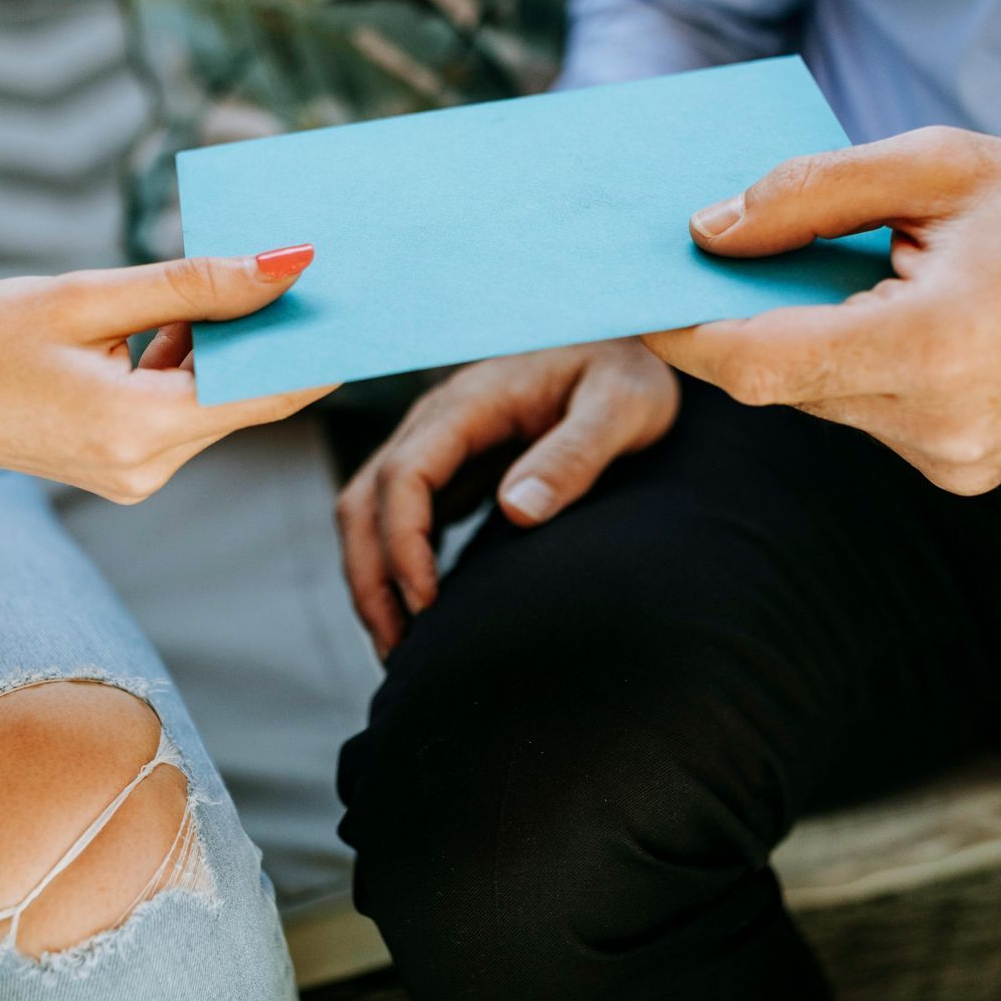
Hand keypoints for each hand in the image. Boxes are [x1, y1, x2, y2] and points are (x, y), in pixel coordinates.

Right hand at [0, 246, 335, 503]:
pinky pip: (181, 408)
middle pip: (246, 394)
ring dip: (225, 341)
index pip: (270, 391)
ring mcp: (136, 475)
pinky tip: (174, 316)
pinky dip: (188, 363)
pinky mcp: (122, 466)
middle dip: (275, 329)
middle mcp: (148, 467)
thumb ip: (195, 286)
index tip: (364, 295)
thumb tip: (287, 267)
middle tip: (309, 261)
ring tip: (231, 274)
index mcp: (142, 429)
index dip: (322, 343)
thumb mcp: (89, 295)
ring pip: (215, 399)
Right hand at [337, 341, 678, 654]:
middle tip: (399, 653)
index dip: (403, 542)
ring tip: (400, 650)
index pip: (404, 474)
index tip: (427, 604)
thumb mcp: (623, 405)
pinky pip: (403, 518)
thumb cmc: (632, 372)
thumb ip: (576, 452)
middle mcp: (439, 421)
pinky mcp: (455, 468)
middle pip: (366, 500)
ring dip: (374, 578)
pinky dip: (397, 567)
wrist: (634, 347)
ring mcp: (441, 445)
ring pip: (372, 512)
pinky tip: (423, 617)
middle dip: (371, 577)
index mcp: (470, 402)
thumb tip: (518, 509)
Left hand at [644, 127, 1000, 494]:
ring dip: (793, 343)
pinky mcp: (959, 474)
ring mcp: (950, 462)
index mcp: (937, 347)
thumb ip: (814, 193)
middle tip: (687, 263)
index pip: (761, 361)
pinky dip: (843, 366)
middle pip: (778, 384)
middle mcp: (938, 425)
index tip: (628, 295)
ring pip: (817, 402)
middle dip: (730, 324)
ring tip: (792, 273)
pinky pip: (862, 417)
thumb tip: (706, 229)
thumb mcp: (942, 166)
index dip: (683, 331)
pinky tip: (864, 315)